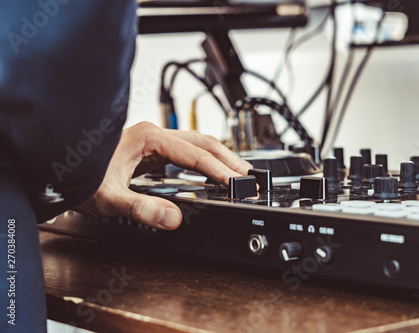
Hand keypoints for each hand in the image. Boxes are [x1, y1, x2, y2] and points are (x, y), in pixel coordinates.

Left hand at [76, 121, 251, 229]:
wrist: (60, 168)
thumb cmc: (80, 176)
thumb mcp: (110, 198)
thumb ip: (142, 209)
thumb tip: (173, 219)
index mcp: (150, 137)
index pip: (196, 154)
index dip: (219, 170)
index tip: (236, 183)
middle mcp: (155, 134)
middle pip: (203, 142)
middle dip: (228, 159)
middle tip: (247, 177)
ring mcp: (154, 139)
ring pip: (197, 144)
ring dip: (219, 157)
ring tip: (238, 172)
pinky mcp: (153, 149)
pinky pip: (187, 151)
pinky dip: (205, 161)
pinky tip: (211, 172)